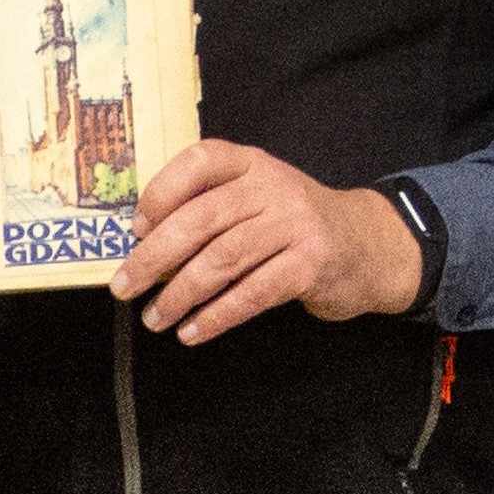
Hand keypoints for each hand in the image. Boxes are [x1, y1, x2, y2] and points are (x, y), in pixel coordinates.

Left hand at [113, 142, 420, 343]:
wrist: (368, 245)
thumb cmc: (292, 225)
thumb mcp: (257, 198)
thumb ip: (210, 207)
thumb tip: (143, 244)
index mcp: (250, 164)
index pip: (199, 162)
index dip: (161, 193)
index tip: (135, 230)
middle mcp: (272, 187)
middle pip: (201, 219)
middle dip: (154, 257)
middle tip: (125, 287)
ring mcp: (295, 224)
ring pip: (223, 260)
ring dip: (180, 295)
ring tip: (155, 318)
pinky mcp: (310, 264)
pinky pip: (253, 293)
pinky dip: (217, 316)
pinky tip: (192, 331)